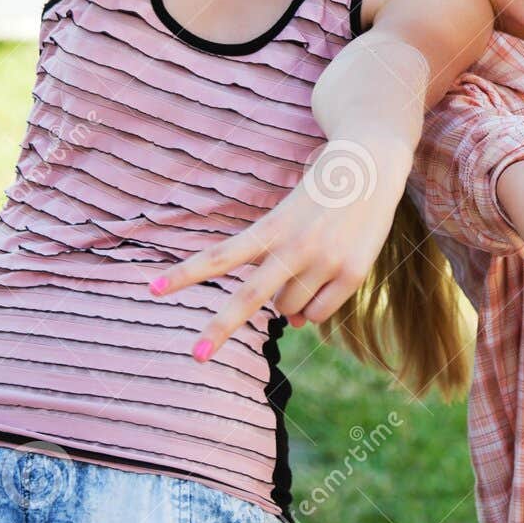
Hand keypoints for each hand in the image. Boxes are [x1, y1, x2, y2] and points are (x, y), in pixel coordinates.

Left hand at [148, 140, 409, 360]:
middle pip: (249, 297)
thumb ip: (277, 269)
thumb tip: (289, 321)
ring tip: (307, 264)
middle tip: (195, 357)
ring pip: (289, 309)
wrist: (371, 165)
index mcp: (272, 227)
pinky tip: (326, 279)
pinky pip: (318, 313)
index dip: (185, 273)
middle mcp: (296, 246)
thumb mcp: (289, 220)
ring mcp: (326, 262)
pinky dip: (313, 308)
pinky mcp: (353, 273)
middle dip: (219, 329)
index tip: (152, 290)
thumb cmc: (319, 195)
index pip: (221, 255)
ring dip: (288, 301)